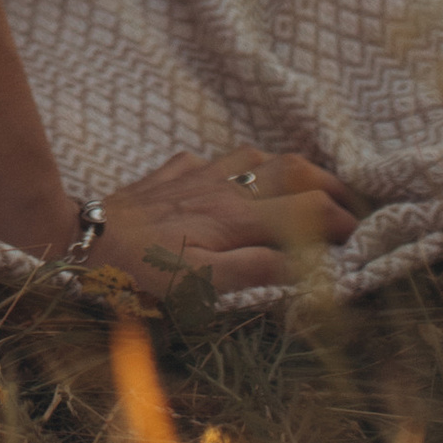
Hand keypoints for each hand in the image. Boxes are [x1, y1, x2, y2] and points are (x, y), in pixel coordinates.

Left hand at [94, 146, 362, 295]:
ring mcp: (195, 174)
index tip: (363, 239)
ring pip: (255, 155)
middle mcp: (223, 187)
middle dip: (329, 184)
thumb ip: (255, 270)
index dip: (342, 223)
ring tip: (306, 188)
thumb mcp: (200, 287)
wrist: (79, 241)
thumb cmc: (139, 274)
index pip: (308, 211)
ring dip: (288, 169)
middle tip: (352, 204)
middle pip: (292, 169)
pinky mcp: (169, 172)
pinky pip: (212, 158)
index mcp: (237, 217)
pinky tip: (233, 179)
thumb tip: (310, 263)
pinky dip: (237, 165)